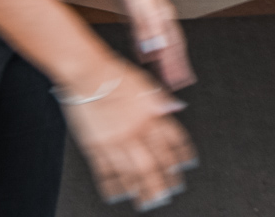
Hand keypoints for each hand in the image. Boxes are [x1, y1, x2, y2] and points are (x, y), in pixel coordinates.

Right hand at [61, 58, 196, 210]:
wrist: (88, 73)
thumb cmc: (115, 74)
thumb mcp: (146, 83)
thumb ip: (160, 100)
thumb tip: (175, 107)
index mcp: (150, 115)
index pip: (172, 141)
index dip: (180, 155)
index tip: (185, 167)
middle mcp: (135, 130)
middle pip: (154, 163)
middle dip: (162, 181)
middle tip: (168, 194)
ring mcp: (115, 140)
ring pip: (132, 172)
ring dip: (141, 188)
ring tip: (147, 201)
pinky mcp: (96, 145)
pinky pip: (106, 170)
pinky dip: (113, 184)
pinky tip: (119, 193)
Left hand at [114, 0, 195, 90]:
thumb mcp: (140, 8)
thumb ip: (148, 29)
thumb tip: (156, 50)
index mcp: (164, 17)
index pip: (175, 46)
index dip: (178, 65)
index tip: (181, 82)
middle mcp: (160, 18)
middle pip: (172, 46)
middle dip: (177, 66)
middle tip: (181, 83)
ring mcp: (150, 17)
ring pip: (160, 44)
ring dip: (164, 61)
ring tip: (167, 75)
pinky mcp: (137, 17)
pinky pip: (145, 39)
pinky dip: (147, 51)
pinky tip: (144, 59)